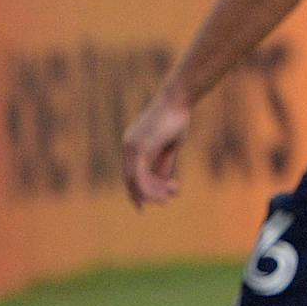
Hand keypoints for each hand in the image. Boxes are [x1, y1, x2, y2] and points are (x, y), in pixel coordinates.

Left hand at [122, 91, 191, 208]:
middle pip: (130, 180)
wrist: (178, 100)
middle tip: (166, 201)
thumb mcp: (169, 145)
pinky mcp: (140, 148)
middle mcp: (128, 147)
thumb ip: (164, 163)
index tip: (148, 204)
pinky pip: (140, 175)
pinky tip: (165, 192)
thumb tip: (164, 182)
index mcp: (132, 145)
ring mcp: (132, 148)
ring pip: (135, 180)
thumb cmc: (177, 119)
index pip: (130, 174)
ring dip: (152, 193)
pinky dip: (151, 187)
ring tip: (168, 198)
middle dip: (147, 195)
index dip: (138, 191)